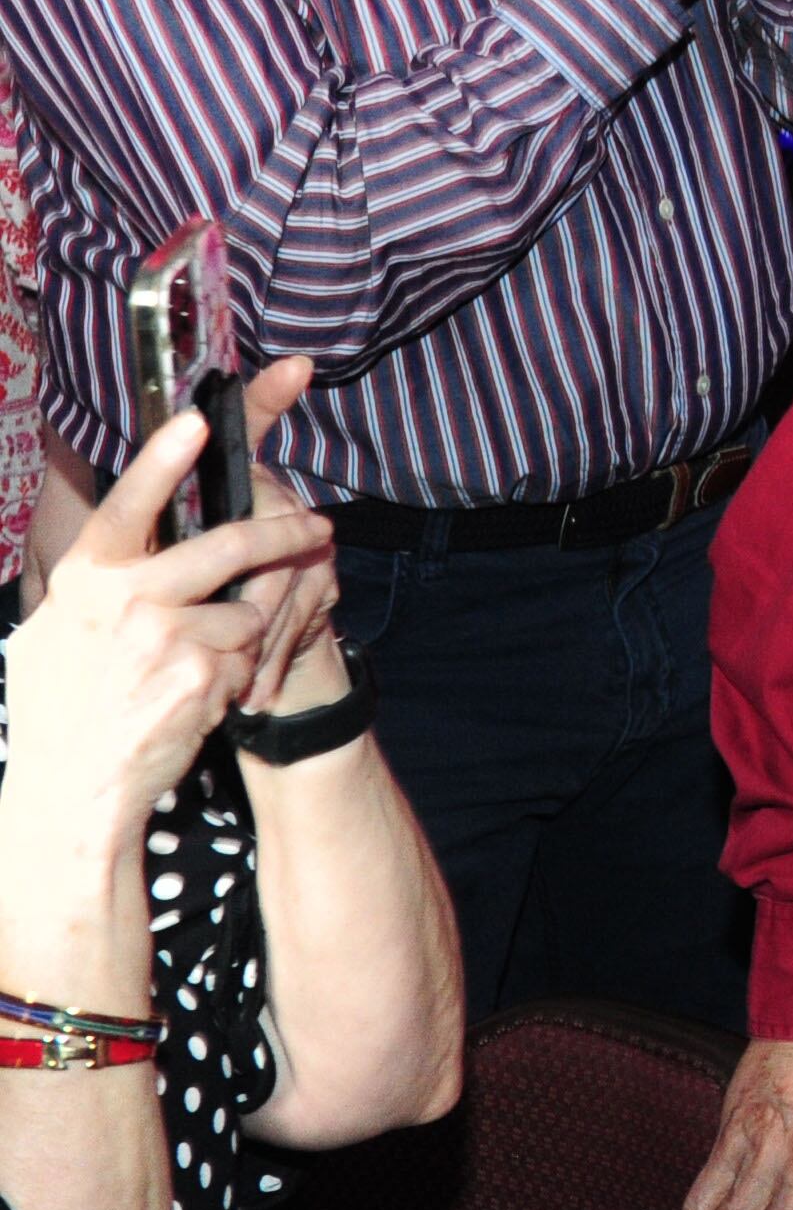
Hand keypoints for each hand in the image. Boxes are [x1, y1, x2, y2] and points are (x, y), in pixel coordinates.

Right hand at [7, 406, 339, 838]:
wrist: (72, 789)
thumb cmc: (63, 706)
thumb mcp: (58, 633)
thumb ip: (98, 587)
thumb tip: (137, 544)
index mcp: (85, 579)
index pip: (128, 505)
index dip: (163, 460)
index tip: (197, 420)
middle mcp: (124, 600)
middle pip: (230, 544)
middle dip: (286, 532)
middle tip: (318, 524)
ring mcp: (166, 638)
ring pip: (247, 609)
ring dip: (242, 634)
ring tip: (194, 668)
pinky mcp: (203, 676)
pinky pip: (248, 656)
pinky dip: (238, 673)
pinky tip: (195, 699)